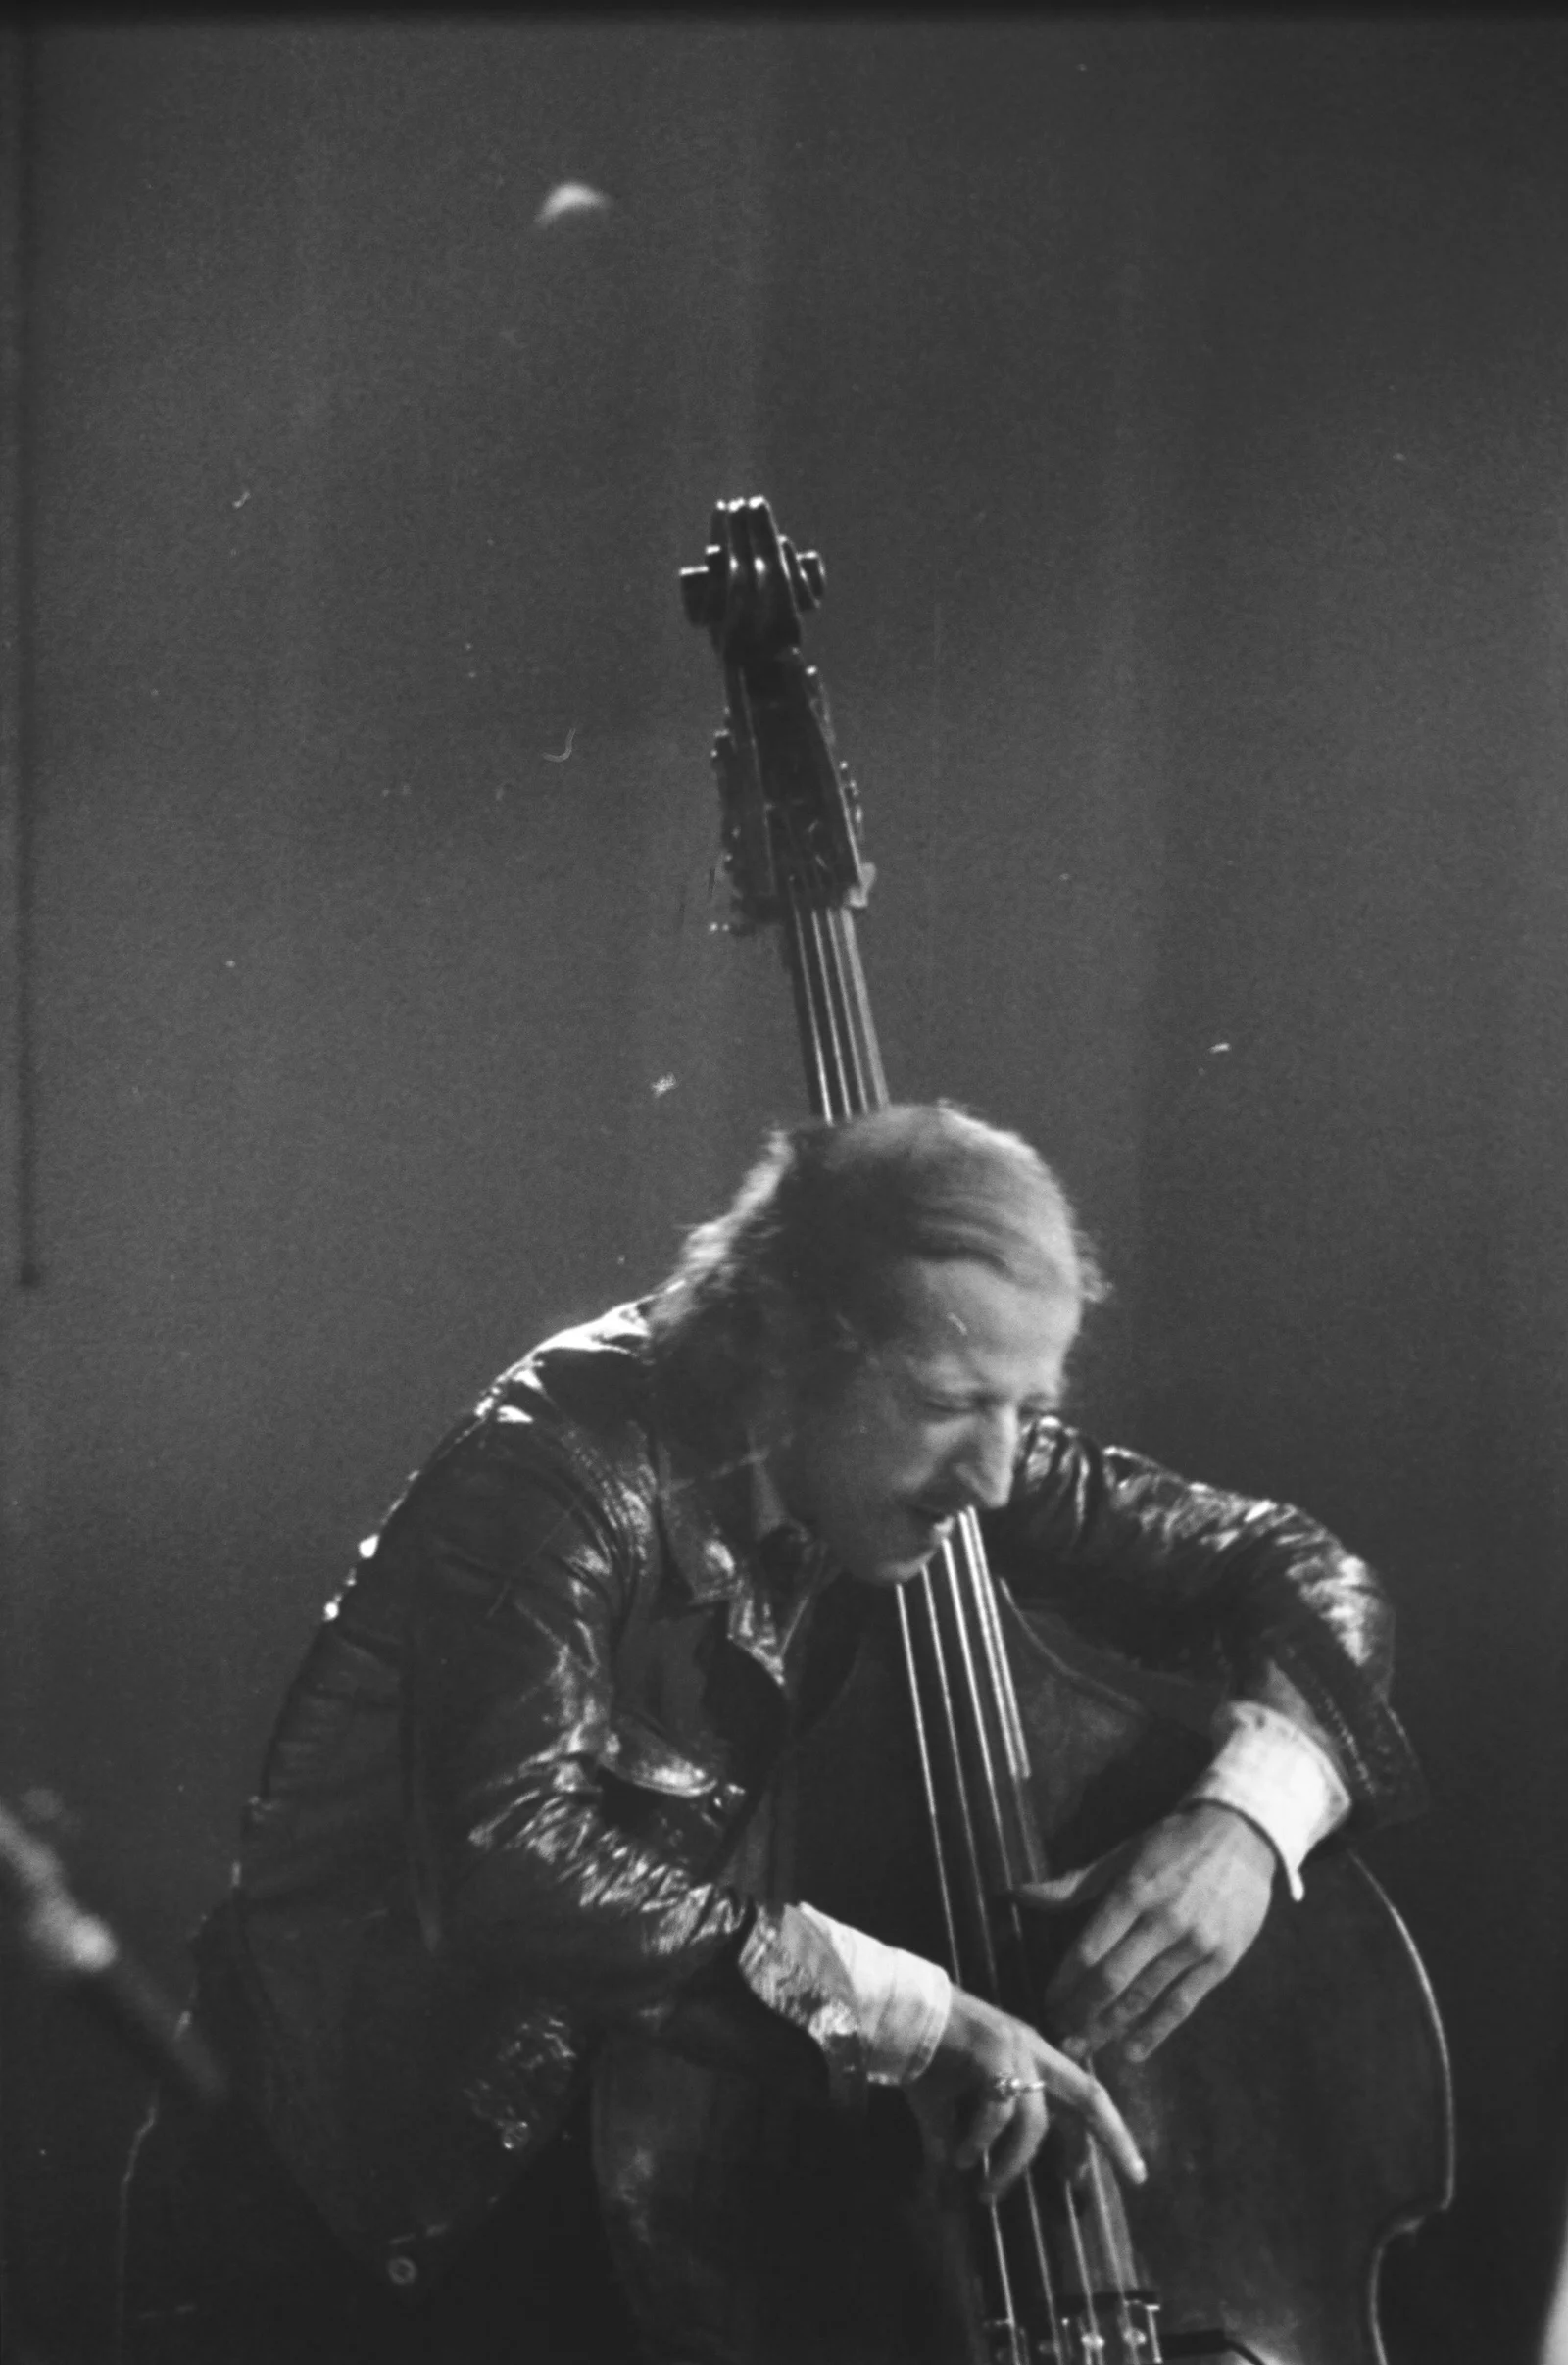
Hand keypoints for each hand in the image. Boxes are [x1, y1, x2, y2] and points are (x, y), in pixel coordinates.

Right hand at [909, 1985, 1146, 2203]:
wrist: (897, 2013)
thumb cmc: (927, 2056)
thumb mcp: (953, 2105)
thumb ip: (964, 2140)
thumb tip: (951, 2186)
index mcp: (1033, 2056)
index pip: (1082, 2098)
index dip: (1097, 2138)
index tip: (1096, 2179)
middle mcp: (1033, 2048)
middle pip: (1090, 2096)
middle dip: (1117, 2138)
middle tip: (1137, 2178)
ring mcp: (1015, 2048)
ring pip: (1034, 2120)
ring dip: (1012, 2164)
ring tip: (987, 2191)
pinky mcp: (992, 2052)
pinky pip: (998, 2111)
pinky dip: (981, 2142)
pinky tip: (960, 2158)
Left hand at [1022, 1802, 1276, 2063]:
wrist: (1240, 1835)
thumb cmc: (1171, 1844)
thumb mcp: (1122, 1854)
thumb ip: (1074, 1884)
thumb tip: (1019, 1895)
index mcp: (1133, 1890)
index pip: (1088, 1949)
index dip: (1064, 1982)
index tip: (1048, 2002)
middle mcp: (1163, 1920)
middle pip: (1112, 1980)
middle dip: (1081, 2013)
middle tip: (1060, 2035)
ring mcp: (1194, 1944)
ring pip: (1144, 1997)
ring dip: (1110, 2028)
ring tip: (1085, 2047)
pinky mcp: (1221, 1961)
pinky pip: (1182, 2004)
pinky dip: (1155, 2032)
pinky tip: (1132, 2052)